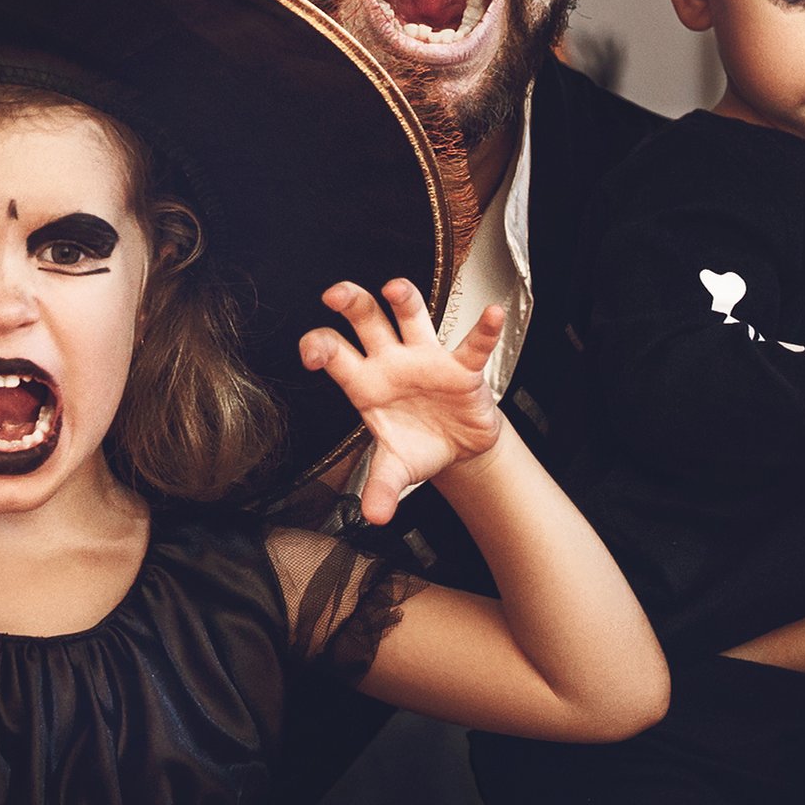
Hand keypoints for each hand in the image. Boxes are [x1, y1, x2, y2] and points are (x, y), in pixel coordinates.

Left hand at [302, 280, 506, 524]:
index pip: (334, 353)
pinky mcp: (462, 366)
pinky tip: (493, 315)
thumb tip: (373, 516)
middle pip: (366, 319)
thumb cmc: (418, 445)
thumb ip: (382, 488)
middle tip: (335, 294)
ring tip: (394, 288)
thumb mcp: (397, 469)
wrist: (458, 448)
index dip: (319, 347)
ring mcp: (426, 358)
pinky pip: (474, 343)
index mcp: (365, 381)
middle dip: (351, 301)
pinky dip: (485, 329)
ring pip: (412, 316)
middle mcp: (391, 360)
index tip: (311, 353)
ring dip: (404, 299)